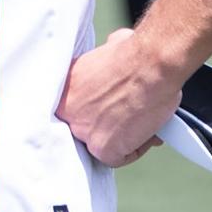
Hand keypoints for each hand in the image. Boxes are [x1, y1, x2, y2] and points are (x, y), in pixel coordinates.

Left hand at [55, 29, 183, 167]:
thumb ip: (100, 66)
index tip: (104, 110)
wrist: (149, 64)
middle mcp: (66, 112)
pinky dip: (135, 149)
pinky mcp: (103, 149)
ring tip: (139, 123)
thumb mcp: (105, 53)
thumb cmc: (132, 53)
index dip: (91, 111)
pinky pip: (118, 159)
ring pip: (99, 144)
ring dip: (120, 137)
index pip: (70, 110)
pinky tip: (146, 134)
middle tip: (124, 118)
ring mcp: (82, 132)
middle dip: (105, 124)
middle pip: (83, 127)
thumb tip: (110, 57)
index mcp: (62, 89)